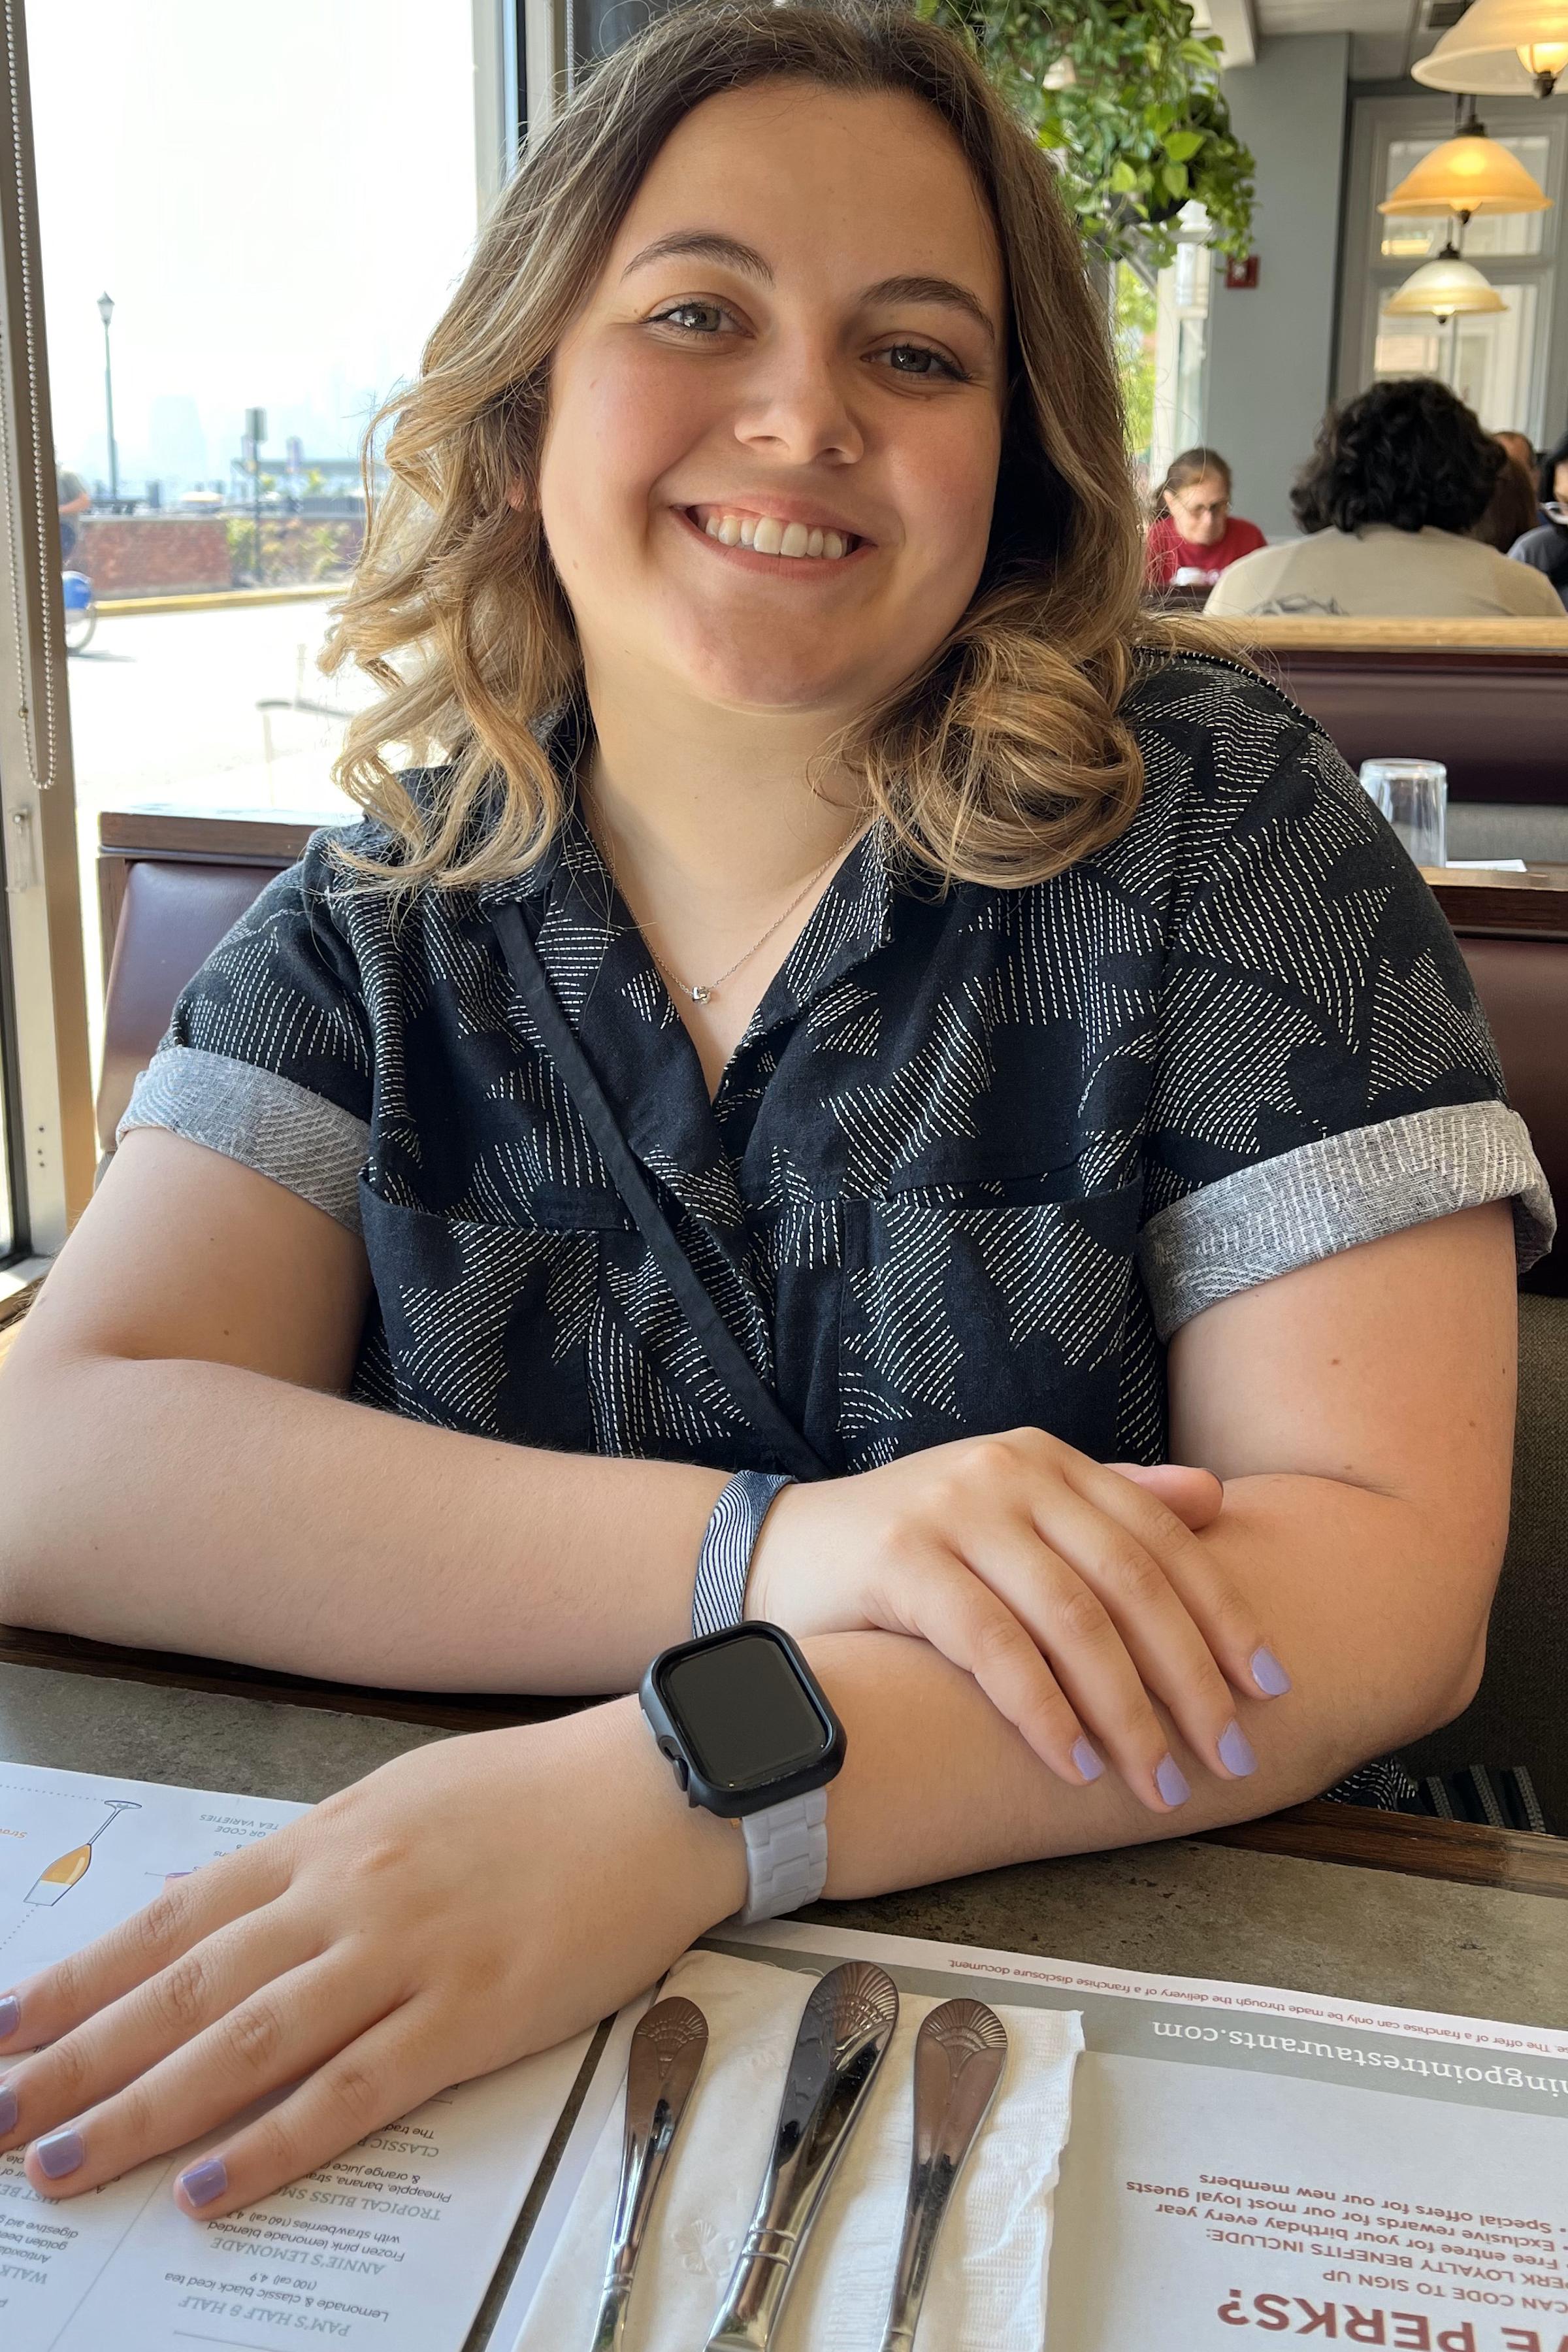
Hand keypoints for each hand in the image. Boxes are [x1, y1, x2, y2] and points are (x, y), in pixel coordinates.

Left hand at [0, 1704, 740, 2214]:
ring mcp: (409, 1955)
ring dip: (145, 2108)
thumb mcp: (402, 1801)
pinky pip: (355, 2090)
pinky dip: (276, 2142)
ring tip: (64, 2161)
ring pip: (248, 2043)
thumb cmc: (535, 1792)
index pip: (174, 1918)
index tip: (7, 2026)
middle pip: (187, 1988)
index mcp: (329, 1840)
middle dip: (79, 2058)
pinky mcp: (473, 2014)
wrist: (662, 1787)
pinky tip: (212, 2182)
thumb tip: (221, 1922)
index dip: (80, 1978)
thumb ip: (312, 1865)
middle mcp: (349, 1894)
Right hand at [748, 1431, 1288, 1811]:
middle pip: (1129, 1583)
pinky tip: (1073, 1761)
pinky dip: (1041, 1709)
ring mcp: (954, 1511)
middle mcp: (1011, 1472)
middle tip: (1226, 1756)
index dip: (1223, 1615)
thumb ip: (1109, 1503)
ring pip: (1070, 1619)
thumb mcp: (1014, 1510)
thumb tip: (1214, 1498)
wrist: (780, 1550)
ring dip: (1125, 1711)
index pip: (1162, 1538)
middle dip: (1188, 1677)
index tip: (1270, 1689)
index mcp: (1049, 1460)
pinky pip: (991, 1643)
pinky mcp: (901, 1559)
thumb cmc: (913, 1548)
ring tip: (1157, 1782)